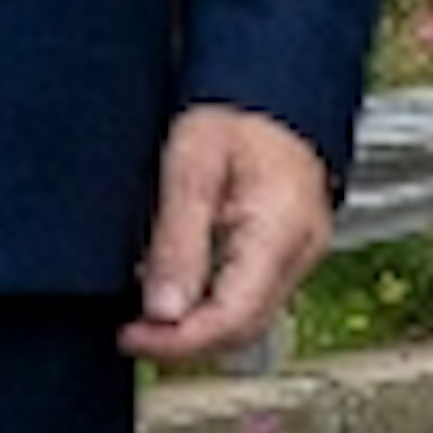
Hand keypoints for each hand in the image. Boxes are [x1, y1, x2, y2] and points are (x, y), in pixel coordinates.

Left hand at [121, 104, 337, 362]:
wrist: (270, 90)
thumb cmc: (235, 115)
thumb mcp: (190, 168)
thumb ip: (177, 242)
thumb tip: (162, 312)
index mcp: (280, 231)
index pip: (232, 318)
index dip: (177, 341)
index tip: (131, 336)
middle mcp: (300, 251)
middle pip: (242, 329)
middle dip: (184, 341)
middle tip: (133, 332)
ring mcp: (300, 254)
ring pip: (248, 320)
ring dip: (197, 327)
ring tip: (149, 313)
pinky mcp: (289, 252)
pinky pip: (252, 298)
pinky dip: (212, 306)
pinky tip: (180, 291)